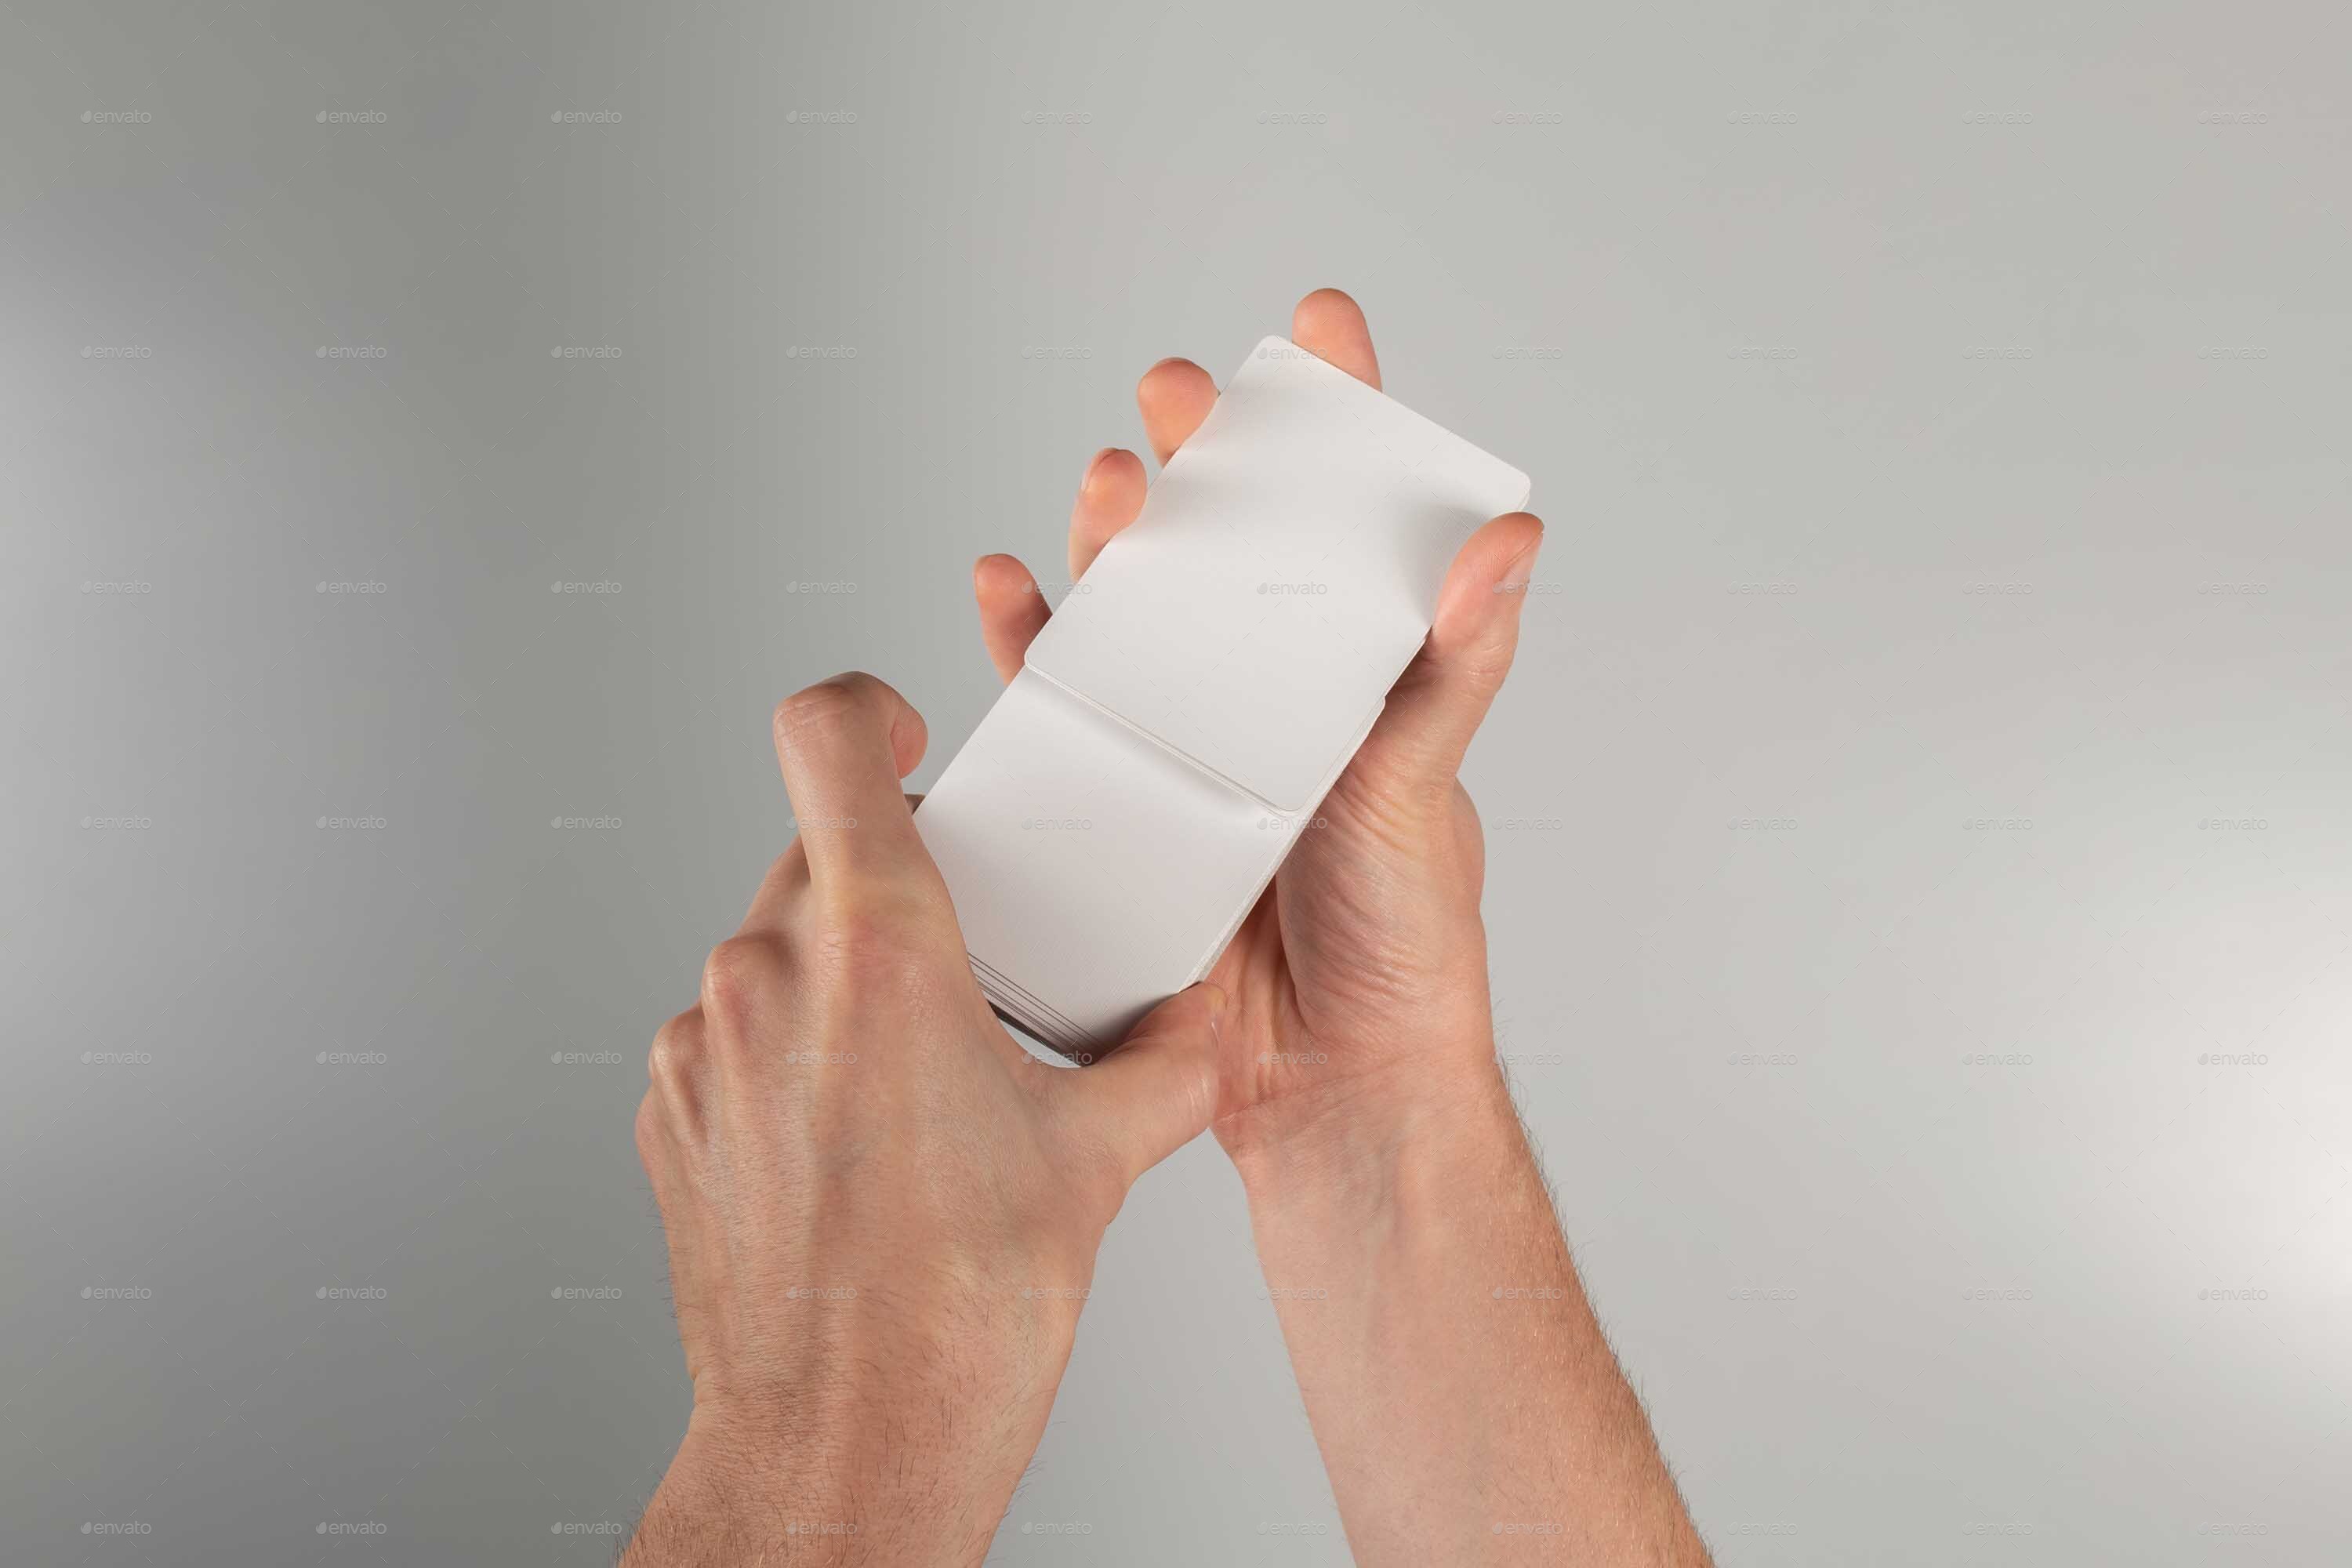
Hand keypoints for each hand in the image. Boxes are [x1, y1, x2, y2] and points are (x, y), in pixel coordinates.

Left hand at [624, 674, 1223, 1566]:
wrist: (843, 1447)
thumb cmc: (955, 1319)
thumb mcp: (1096, 1163)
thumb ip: (1159, 1065)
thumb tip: (1194, 1031)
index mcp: (879, 955)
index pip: (823, 737)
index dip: (862, 705)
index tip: (899, 728)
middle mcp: (769, 979)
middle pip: (819, 852)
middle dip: (893, 886)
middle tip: (962, 959)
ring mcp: (705, 1047)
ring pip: (775, 947)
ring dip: (841, 977)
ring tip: (914, 1076)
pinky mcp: (672, 1111)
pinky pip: (734, 1030)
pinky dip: (792, 1051)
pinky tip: (855, 1138)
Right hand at [972, 289, 1543, 1163]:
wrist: (1327, 1081)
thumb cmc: (1403, 940)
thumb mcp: (1428, 785)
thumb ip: (1453, 666)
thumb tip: (1510, 546)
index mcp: (1364, 674)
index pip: (1356, 518)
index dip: (1339, 413)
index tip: (1320, 324)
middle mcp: (1277, 693)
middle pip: (1229, 543)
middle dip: (1202, 455)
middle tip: (1177, 393)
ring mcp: (1195, 740)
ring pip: (1139, 608)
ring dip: (1112, 537)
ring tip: (1101, 483)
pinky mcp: (1125, 798)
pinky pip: (1064, 707)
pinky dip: (1029, 643)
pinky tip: (1006, 588)